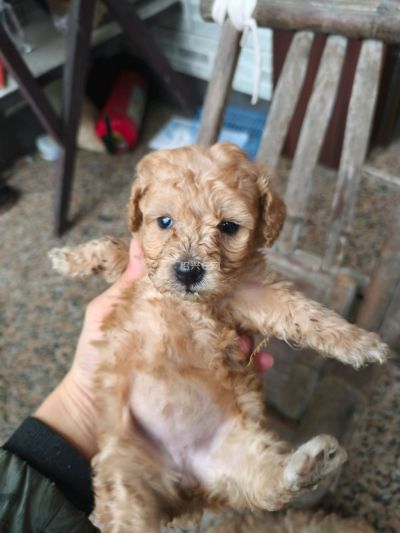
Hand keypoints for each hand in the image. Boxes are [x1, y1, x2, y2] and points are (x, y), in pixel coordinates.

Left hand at [35, 239, 272, 459]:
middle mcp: (186, 331)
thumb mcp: (108, 313)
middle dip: (239, 315)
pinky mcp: (202, 381)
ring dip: (247, 340)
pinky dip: (251, 367)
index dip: (216, 287)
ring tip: (249, 348)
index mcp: (167, 311)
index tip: (230, 280)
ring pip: (233, 342)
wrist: (91, 407)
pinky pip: (234, 372)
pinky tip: (260, 365)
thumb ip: (127, 283)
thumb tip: (139, 240)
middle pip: (222, 316)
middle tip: (245, 320)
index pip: (197, 295)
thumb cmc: (96, 356)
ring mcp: (195, 357)